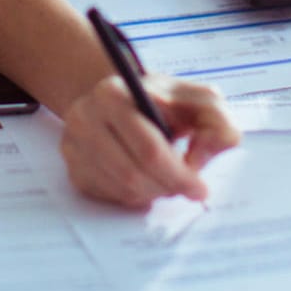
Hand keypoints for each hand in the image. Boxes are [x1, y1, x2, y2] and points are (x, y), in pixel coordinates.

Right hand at [59, 73, 241, 209]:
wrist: (125, 100)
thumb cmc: (166, 103)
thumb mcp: (199, 100)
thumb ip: (217, 123)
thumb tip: (198, 161)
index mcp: (113, 94)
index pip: (149, 149)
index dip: (179, 174)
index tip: (200, 188)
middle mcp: (84, 117)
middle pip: (133, 174)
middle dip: (168, 187)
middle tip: (189, 189)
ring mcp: (74, 145)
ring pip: (122, 190)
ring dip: (154, 193)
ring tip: (169, 180)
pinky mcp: (73, 168)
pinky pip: (110, 196)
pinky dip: (136, 196)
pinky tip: (148, 179)